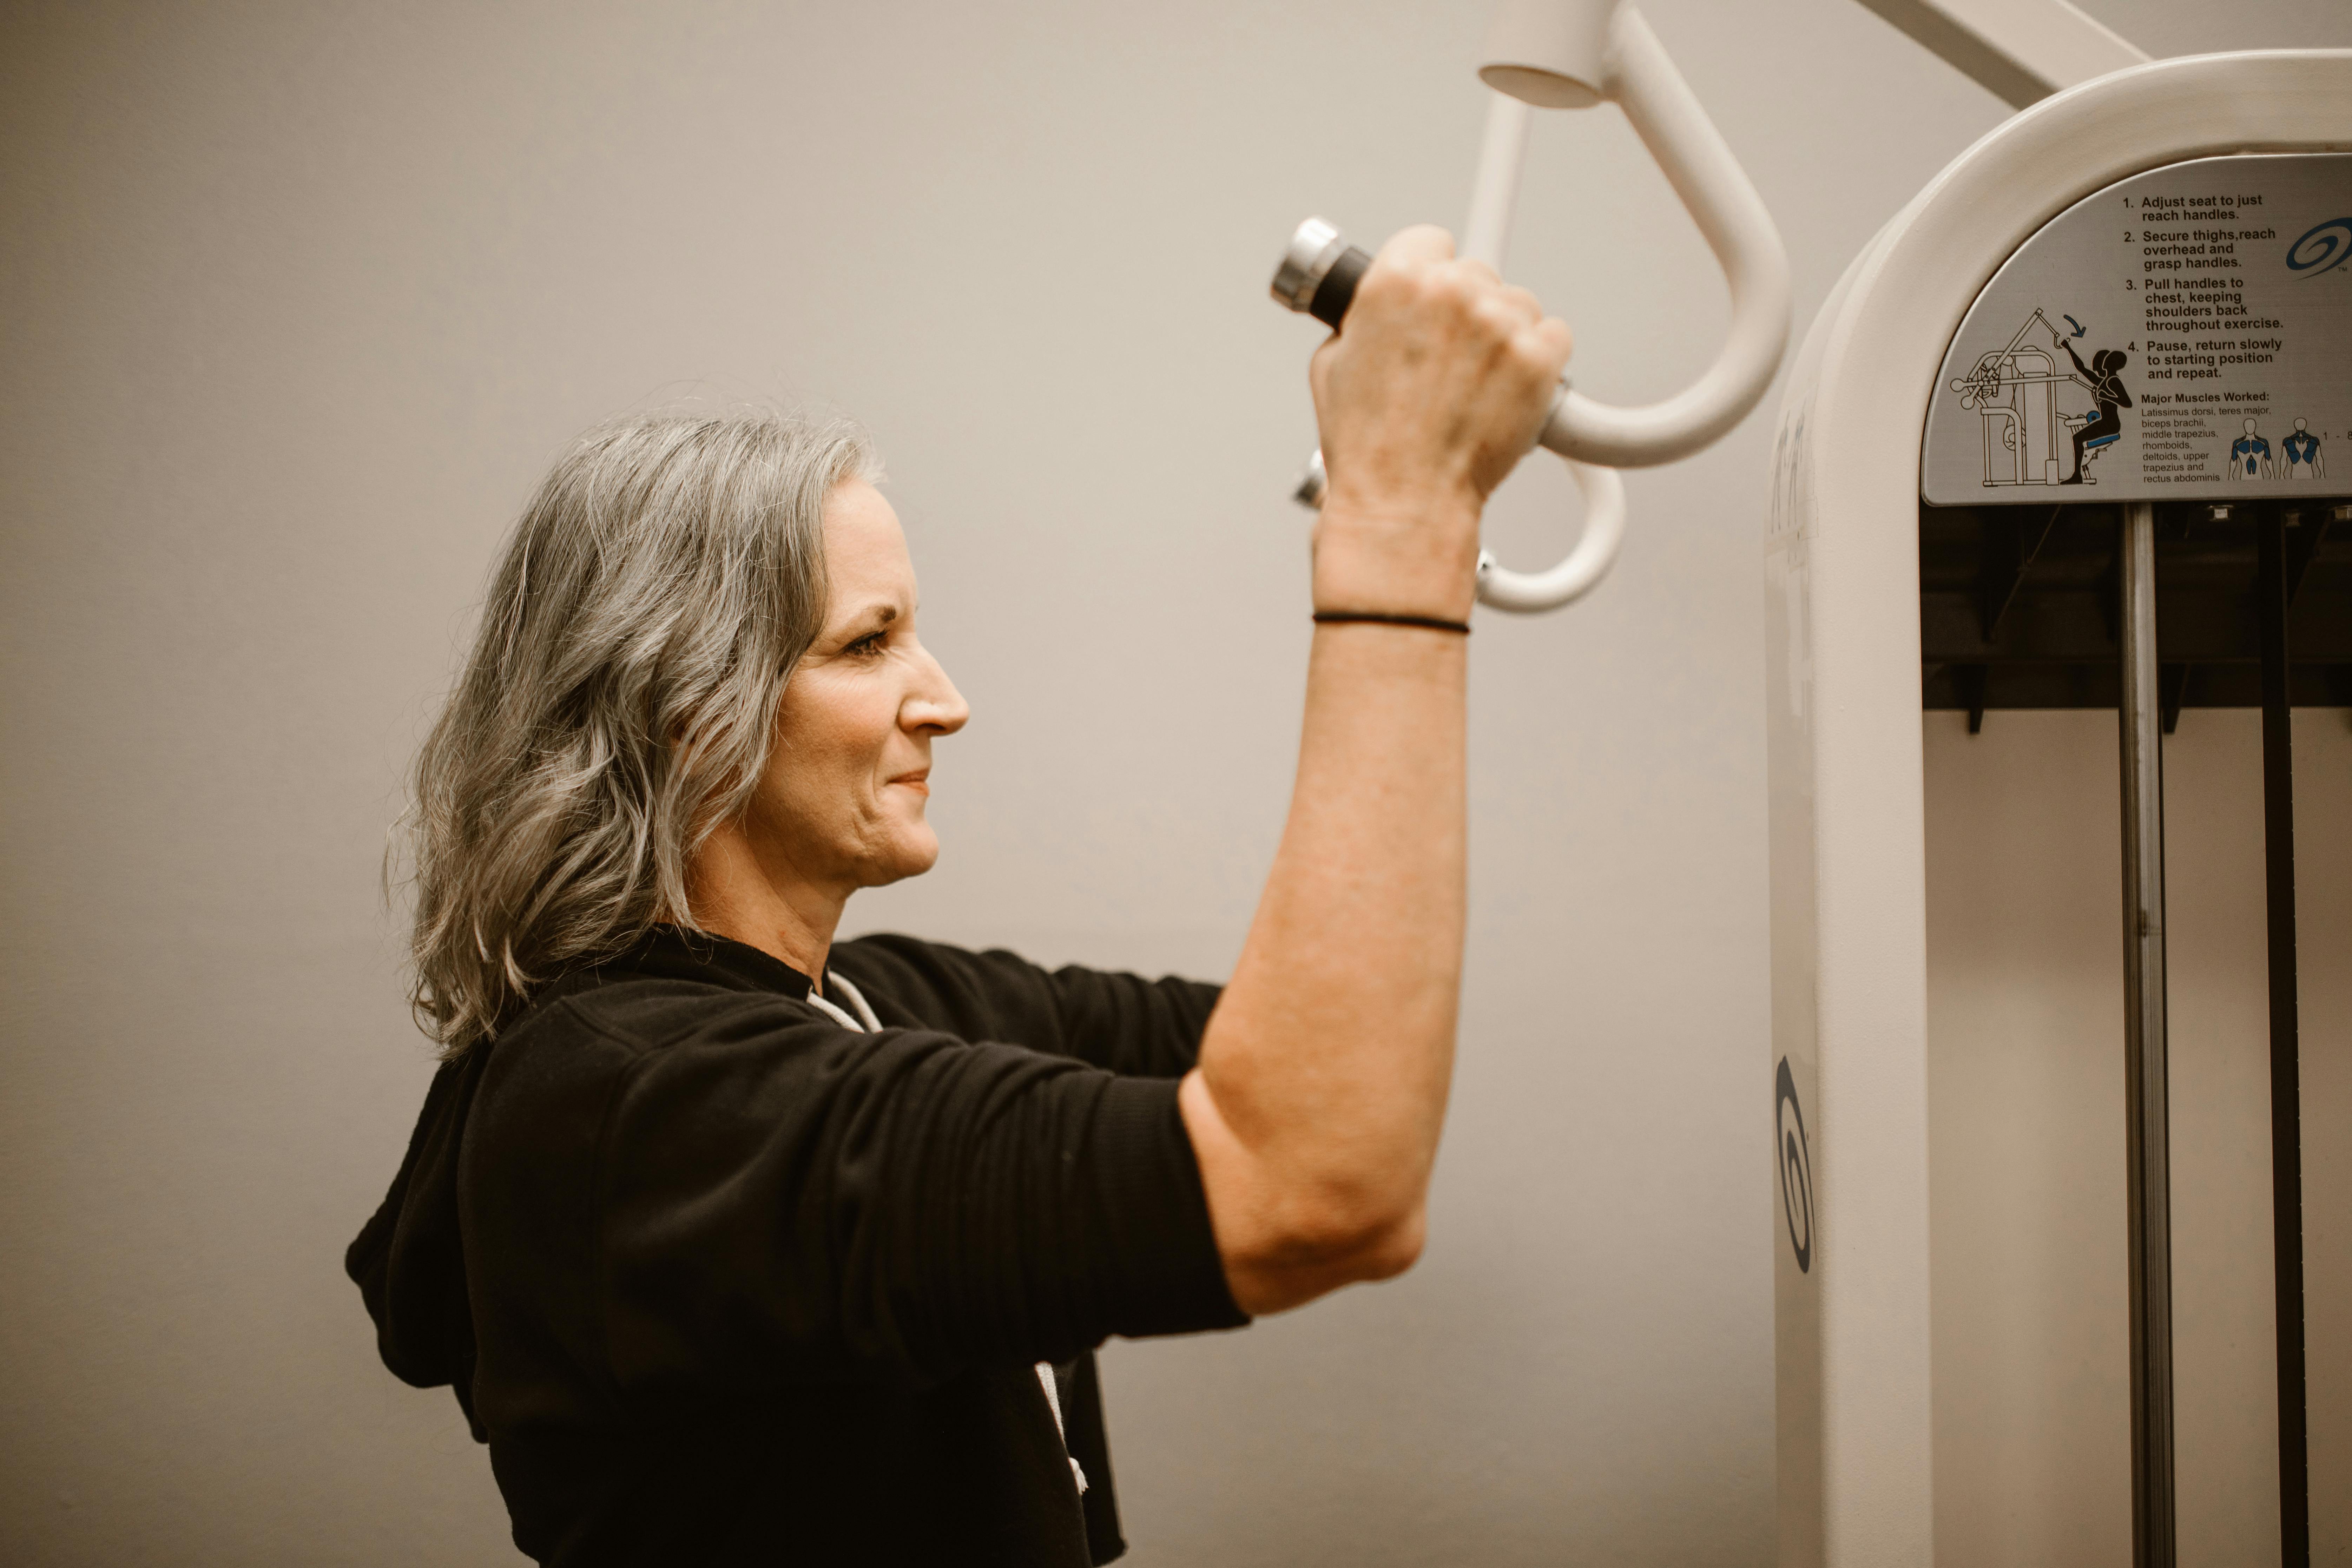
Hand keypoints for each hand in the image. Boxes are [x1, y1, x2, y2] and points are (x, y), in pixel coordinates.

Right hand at [1308, 226, 1571, 522]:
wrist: (1405, 499)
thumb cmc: (1369, 444)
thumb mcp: (1333, 363)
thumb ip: (1364, 318)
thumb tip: (1383, 309)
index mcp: (1397, 281)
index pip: (1432, 240)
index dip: (1430, 273)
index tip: (1432, 302)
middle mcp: (1452, 292)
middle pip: (1477, 273)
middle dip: (1466, 311)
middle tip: (1449, 360)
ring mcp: (1500, 324)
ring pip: (1517, 304)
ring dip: (1503, 336)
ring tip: (1475, 385)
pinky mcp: (1539, 358)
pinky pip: (1553, 337)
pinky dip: (1538, 362)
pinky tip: (1506, 392)